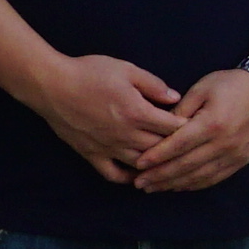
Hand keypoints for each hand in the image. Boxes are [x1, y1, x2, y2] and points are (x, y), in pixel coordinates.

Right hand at [36, 48, 191, 179]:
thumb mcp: (126, 70)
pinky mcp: (92, 154)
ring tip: (168, 162)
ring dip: (157, 165)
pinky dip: (129, 178)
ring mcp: (108, 147)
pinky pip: (114, 175)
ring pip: (141, 164)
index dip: (187, 127)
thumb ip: (153, 85)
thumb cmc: (89, 72)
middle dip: (176, 147)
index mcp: (137, 112)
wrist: (52, 85)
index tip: (197, 126)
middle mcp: (126, 134)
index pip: (172, 127)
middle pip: (160, 148)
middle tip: (188, 146)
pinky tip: (138, 174)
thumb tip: (175, 97)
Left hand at [123, 68, 248, 194]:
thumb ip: (180, 109)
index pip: (178, 145)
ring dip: (174, 184)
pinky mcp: (240, 161)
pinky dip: (193, 184)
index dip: (157, 156)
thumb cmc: (229, 85)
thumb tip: (160, 128)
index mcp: (212, 123)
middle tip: (139, 183)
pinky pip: (213, 178)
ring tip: (153, 188)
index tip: (138, 164)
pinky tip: (178, 186)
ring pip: (198, 176)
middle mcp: (224, 143)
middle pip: (186, 165)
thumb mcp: (202, 88)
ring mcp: (234, 155)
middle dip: (160, 176)